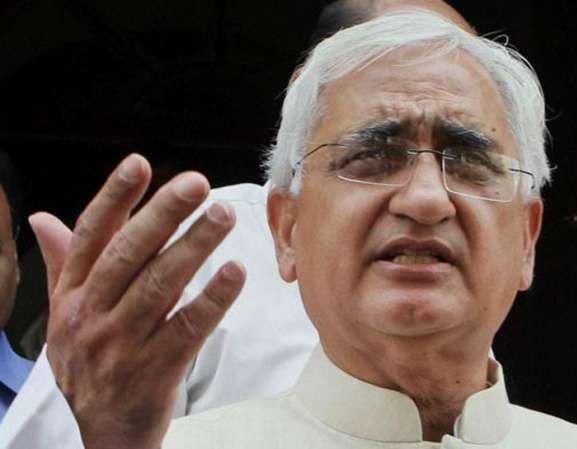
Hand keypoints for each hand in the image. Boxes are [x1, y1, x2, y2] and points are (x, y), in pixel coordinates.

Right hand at [30, 154, 245, 448]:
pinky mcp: (154, 370)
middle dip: (163, 215)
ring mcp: (122, 344)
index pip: (91, 237)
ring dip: (193, 247)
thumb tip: (43, 217)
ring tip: (222, 215)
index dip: (114, 197)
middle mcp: (91, 315)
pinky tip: (234, 273)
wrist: (99, 433)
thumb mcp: (65, 314)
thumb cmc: (89, 362)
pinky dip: (211, 300)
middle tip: (198, 184)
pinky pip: (187, 329)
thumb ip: (63, 263)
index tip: (140, 163)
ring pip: (159, 287)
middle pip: (128, 255)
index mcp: (72, 295)